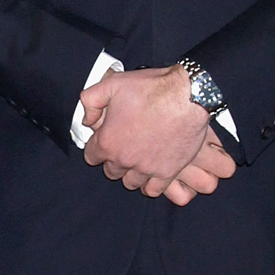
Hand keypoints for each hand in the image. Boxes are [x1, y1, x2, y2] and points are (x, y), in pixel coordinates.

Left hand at [80, 65, 236, 204]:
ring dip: (131, 172)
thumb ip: (90, 102)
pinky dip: (149, 184)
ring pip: (130, 182)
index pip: (91, 156)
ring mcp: (146, 169)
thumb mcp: (111, 84)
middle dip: (114, 159)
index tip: (107, 138)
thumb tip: (87, 120)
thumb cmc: (150, 89)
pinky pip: (152, 190)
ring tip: (139, 158)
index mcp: (108, 142)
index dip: (97, 146)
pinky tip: (151, 172)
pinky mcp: (167, 172)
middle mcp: (124, 160)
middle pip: (111, 171)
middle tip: (125, 145)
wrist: (187, 96)